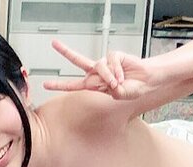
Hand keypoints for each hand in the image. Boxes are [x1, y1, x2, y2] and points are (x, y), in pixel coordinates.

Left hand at [44, 41, 169, 102]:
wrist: (146, 80)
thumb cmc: (132, 88)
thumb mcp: (119, 95)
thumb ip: (112, 90)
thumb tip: (109, 81)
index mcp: (94, 84)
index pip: (73, 84)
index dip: (60, 85)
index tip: (46, 84)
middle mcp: (97, 72)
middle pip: (78, 61)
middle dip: (65, 52)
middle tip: (54, 44)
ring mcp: (105, 63)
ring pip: (98, 66)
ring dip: (108, 76)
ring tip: (117, 82)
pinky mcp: (114, 55)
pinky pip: (111, 61)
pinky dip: (116, 70)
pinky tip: (122, 75)